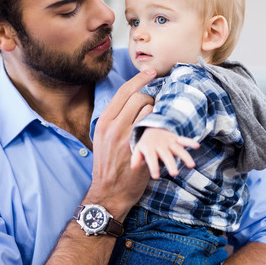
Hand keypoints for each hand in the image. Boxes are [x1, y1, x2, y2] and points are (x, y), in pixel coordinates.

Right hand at [86, 69, 155, 219]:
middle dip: (150, 99)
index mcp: (104, 121)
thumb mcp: (103, 139)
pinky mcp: (139, 148)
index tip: (151, 72)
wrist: (108, 192)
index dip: (139, 79)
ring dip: (156, 113)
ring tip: (155, 123)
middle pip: (139, 98)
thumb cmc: (107, 165)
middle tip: (154, 108)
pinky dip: (160, 125)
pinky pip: (154, 126)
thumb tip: (128, 104)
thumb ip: (114, 121)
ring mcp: (126, 137)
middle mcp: (113, 126)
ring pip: (149, 110)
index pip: (123, 92)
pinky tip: (162, 130)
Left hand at [131, 128, 199, 178]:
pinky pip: (184, 140)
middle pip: (166, 155)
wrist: (152, 127)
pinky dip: (190, 142)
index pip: (151, 159)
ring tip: (191, 166)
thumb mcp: (138, 149)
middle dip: (171, 164)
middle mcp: (160, 145)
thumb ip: (136, 159)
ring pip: (178, 149)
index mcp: (149, 148)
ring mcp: (169, 142)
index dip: (153, 167)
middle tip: (174, 174)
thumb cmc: (145, 144)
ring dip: (185, 156)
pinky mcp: (176, 139)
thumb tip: (133, 168)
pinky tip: (197, 146)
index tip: (156, 177)